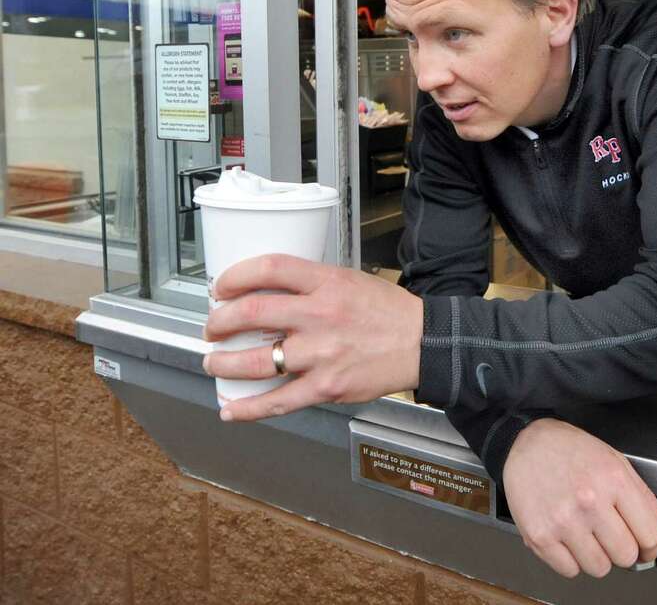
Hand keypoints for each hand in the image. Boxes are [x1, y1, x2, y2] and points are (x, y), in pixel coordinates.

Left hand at [202, 254, 423, 420]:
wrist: (423, 343)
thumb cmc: (389, 312)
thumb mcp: (351, 280)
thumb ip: (312, 284)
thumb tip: (271, 291)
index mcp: (327, 283)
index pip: (269, 269)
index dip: (234, 276)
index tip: (221, 287)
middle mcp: (321, 316)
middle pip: (251, 312)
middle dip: (219, 322)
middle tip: (212, 327)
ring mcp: (321, 354)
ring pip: (254, 360)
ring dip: (223, 363)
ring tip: (214, 362)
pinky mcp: (327, 386)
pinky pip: (278, 400)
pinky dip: (248, 408)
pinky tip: (231, 409)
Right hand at [502, 419, 656, 577]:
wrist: (527, 443)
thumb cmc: (572, 450)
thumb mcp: (616, 463)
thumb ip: (645, 499)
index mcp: (614, 481)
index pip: (649, 534)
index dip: (652, 546)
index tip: (646, 546)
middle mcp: (589, 502)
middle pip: (626, 556)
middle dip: (624, 551)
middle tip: (614, 538)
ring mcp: (563, 521)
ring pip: (599, 568)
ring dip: (598, 557)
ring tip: (589, 535)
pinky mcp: (539, 536)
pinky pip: (569, 570)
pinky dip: (572, 560)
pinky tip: (569, 538)